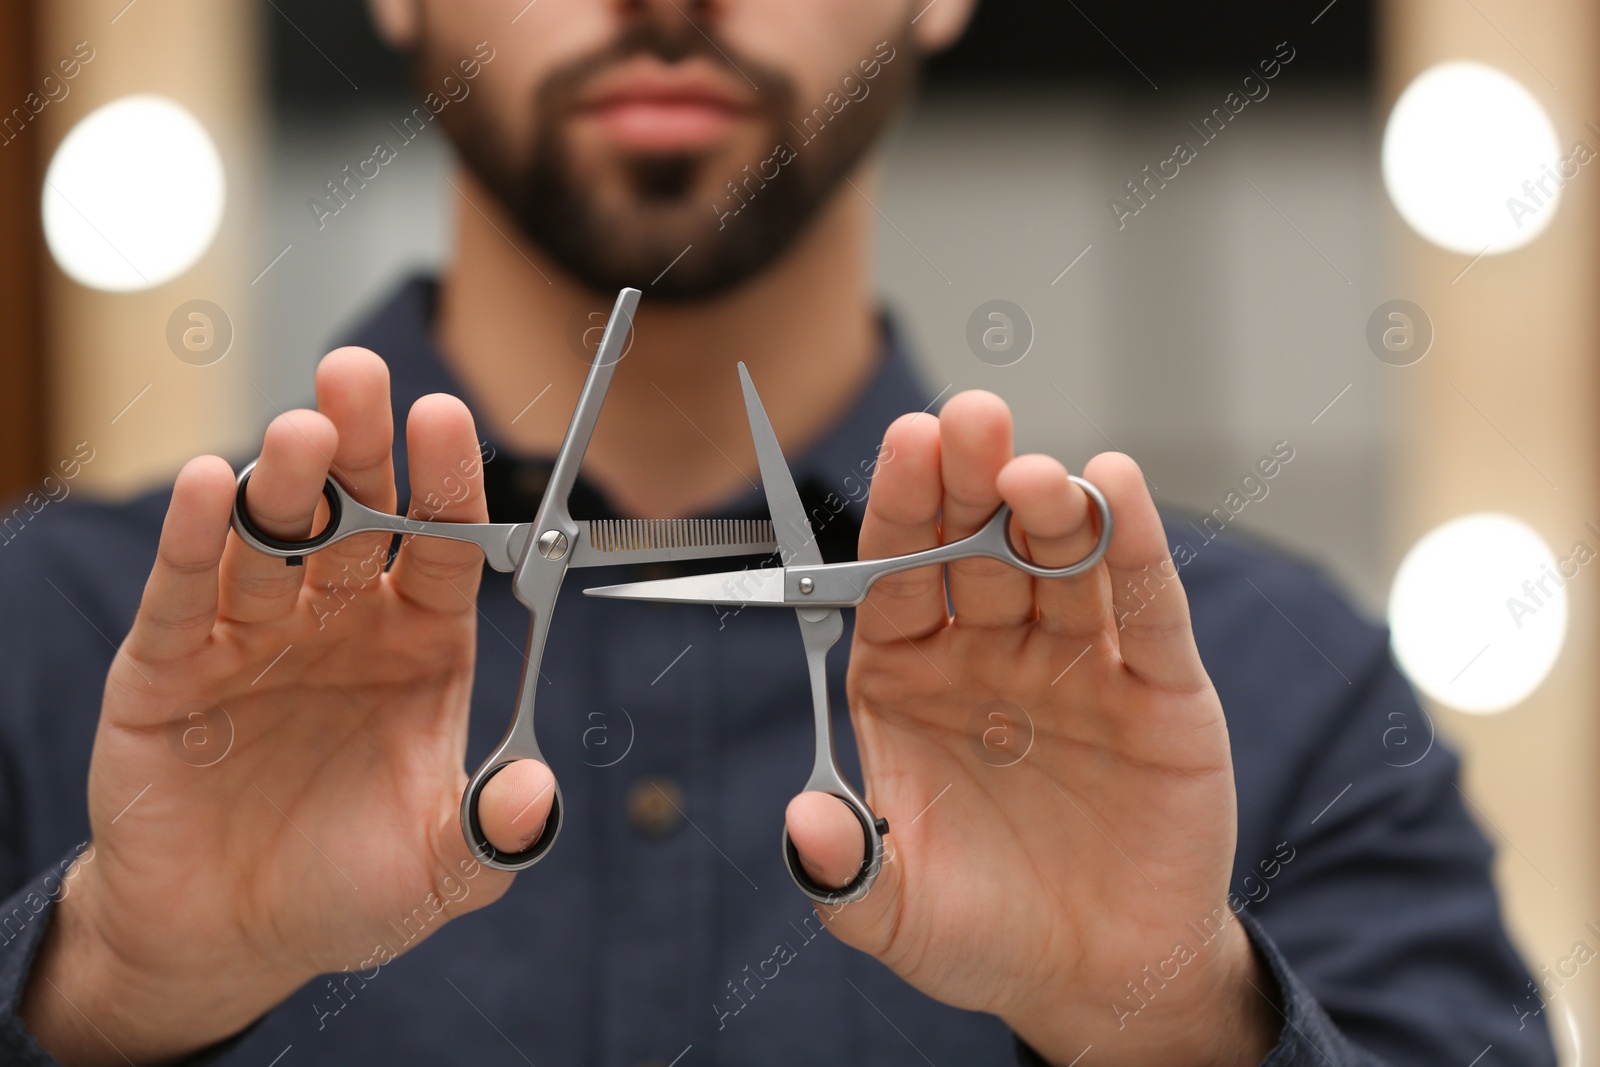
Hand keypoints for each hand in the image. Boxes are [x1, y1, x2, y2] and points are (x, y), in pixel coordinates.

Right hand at [21, 350, 554, 1064]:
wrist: (230, 936)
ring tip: (299, 433)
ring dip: (284, 483)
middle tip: (359, 376)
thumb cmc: (347, 886)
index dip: (445, 485)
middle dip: (360, 447)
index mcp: (419, 644)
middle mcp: (341, 622)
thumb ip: (491, 832)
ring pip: (272, 540)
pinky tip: (205, 488)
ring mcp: (255, 636)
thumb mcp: (439, 869)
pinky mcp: (170, 666)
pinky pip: (185, 593)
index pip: (440, 546)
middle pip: (355, 516)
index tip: (447, 420)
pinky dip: (194, 542)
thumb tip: (537, 795)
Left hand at [785, 392, 1277, 1065]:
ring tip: (1033, 471)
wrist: (1101, 979)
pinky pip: (1145, 609)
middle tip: (969, 418)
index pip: (897, 575)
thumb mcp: (896, 914)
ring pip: (1061, 564)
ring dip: (1049, 509)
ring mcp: (1076, 663)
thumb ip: (847, 868)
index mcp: (909, 680)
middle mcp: (990, 654)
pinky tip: (1116, 488)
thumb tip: (802, 820)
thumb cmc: (983, 931)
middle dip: (972, 481)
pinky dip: (1134, 549)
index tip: (906, 444)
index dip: (902, 511)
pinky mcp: (1158, 688)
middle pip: (978, 547)